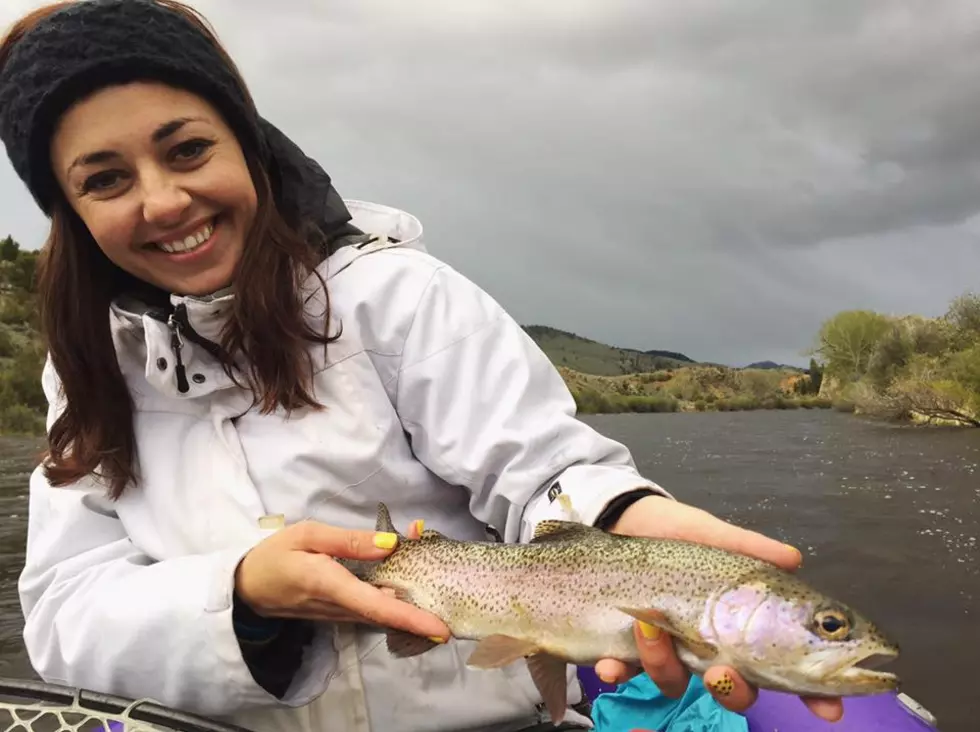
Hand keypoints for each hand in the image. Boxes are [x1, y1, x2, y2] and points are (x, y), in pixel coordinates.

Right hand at [234, 518, 449, 639]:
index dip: (411, 618)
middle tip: (453, 612)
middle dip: (420, 613)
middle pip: (387, 614)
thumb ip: (349, 540)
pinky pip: (369, 609)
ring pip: (380, 614)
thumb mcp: (307, 534)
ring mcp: (338, 614)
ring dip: (409, 607)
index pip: (378, 606)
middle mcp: (338, 606)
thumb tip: (390, 545)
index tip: (440, 629)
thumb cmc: (275, 555)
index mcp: (331, 584)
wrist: (245, 586)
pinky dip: (392, 601)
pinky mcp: (338, 613)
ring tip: (437, 597)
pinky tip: (407, 588)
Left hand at [595, 496, 843, 723]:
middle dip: (731, 691)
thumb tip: (793, 558)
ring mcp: (667, 649)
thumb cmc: (677, 531)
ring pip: (675, 682)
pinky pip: (624, 672)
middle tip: (721, 672)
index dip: (813, 694)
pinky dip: (618, 672)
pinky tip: (609, 666)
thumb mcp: (714, 535)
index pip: (787, 667)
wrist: (624, 518)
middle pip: (733, 690)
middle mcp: (708, 646)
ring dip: (663, 664)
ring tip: (650, 627)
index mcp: (741, 626)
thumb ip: (751, 547)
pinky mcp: (628, 645)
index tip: (829, 710)